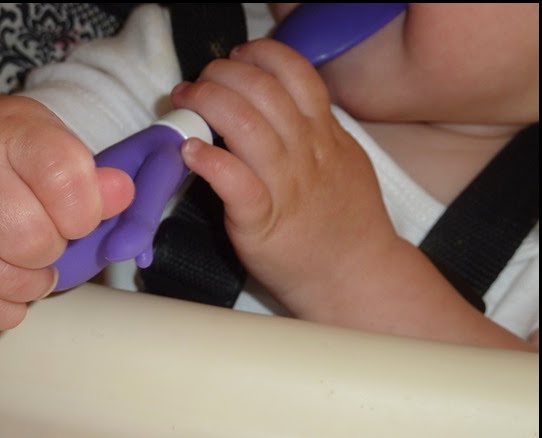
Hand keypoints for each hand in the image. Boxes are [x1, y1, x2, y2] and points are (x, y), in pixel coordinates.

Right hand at [0, 94, 133, 328]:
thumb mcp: (50, 143)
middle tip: (48, 236)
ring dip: (33, 283)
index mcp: (11, 134)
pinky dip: (5, 305)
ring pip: (6, 281)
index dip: (85, 211)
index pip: (65, 182)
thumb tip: (122, 194)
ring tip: (29, 259)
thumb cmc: (0, 151)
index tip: (78, 213)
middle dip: (54, 249)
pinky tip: (7, 282)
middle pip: (33, 241)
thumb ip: (90, 175)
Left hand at [170, 38, 397, 319]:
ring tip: (185, 101)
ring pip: (246, 126)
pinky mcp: (262, 221)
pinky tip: (191, 151)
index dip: (262, 56)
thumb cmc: (348, 223)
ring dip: (207, 103)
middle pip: (263, 92)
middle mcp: (306, 153)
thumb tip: (287, 108)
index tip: (239, 56)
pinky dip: (210, 161)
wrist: (355, 277)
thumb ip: (320, 133)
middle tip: (200, 79)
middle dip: (223, 73)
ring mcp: (285, 186)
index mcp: (326, 135)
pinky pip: (235, 183)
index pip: (297, 75)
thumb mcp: (347, 163)